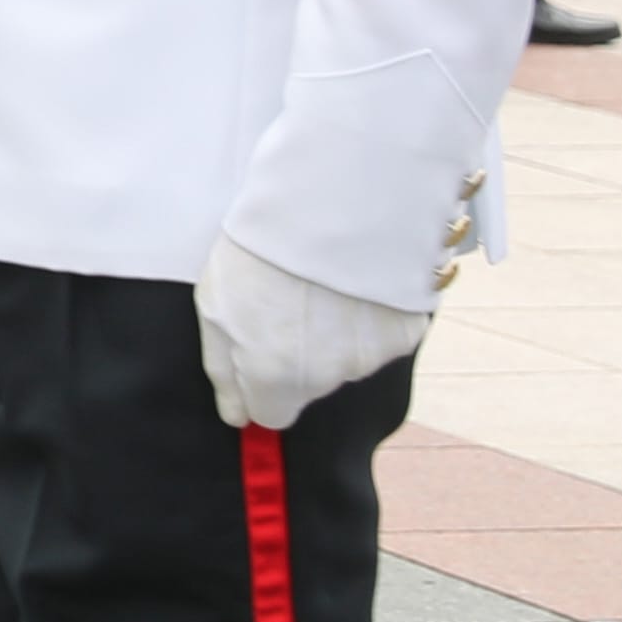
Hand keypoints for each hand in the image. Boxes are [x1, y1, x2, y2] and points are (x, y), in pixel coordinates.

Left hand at [196, 233, 430, 432]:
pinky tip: (354, 282)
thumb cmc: (262, 250)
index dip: (259, 385)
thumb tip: (236, 416)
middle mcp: (326, 377)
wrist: (331, 204)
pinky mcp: (407, 332)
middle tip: (286, 301)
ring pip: (345, 361)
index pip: (270, 414)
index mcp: (276, 376)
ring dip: (332, 333)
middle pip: (308, 385)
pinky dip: (369, 317)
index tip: (256, 355)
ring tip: (320, 283)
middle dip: (295, 355)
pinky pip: (380, 336)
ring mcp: (370, 356)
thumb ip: (223, 370)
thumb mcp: (214, 306)